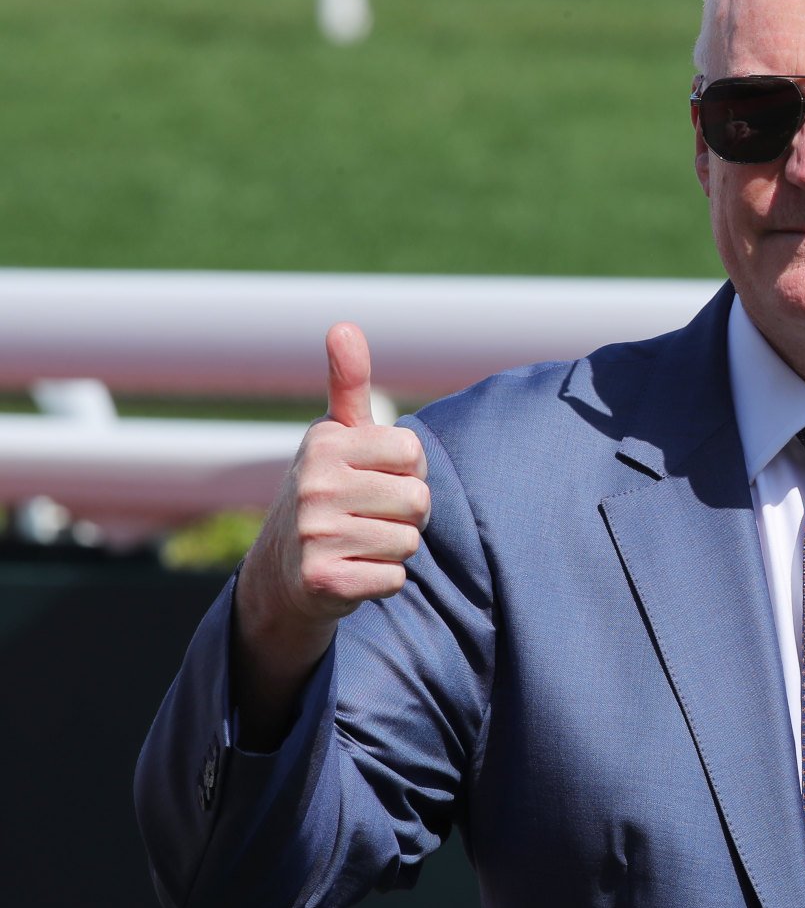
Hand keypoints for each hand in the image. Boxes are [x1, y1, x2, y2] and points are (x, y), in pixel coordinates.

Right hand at [231, 323, 430, 744]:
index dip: (407, 470)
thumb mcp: (336, 436)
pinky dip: (383, 581)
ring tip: (358, 543)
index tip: (374, 478)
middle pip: (418, 499)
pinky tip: (353, 573)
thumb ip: (349, 384)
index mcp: (324, 443)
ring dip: (395, 548)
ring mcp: (314, 534)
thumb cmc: (328, 492)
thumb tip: (343, 326)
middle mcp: (313, 485)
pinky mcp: (322, 580)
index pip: (414, 452)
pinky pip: (395, 579)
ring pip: (409, 541)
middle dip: (407, 514)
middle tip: (369, 517)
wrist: (282, 572)